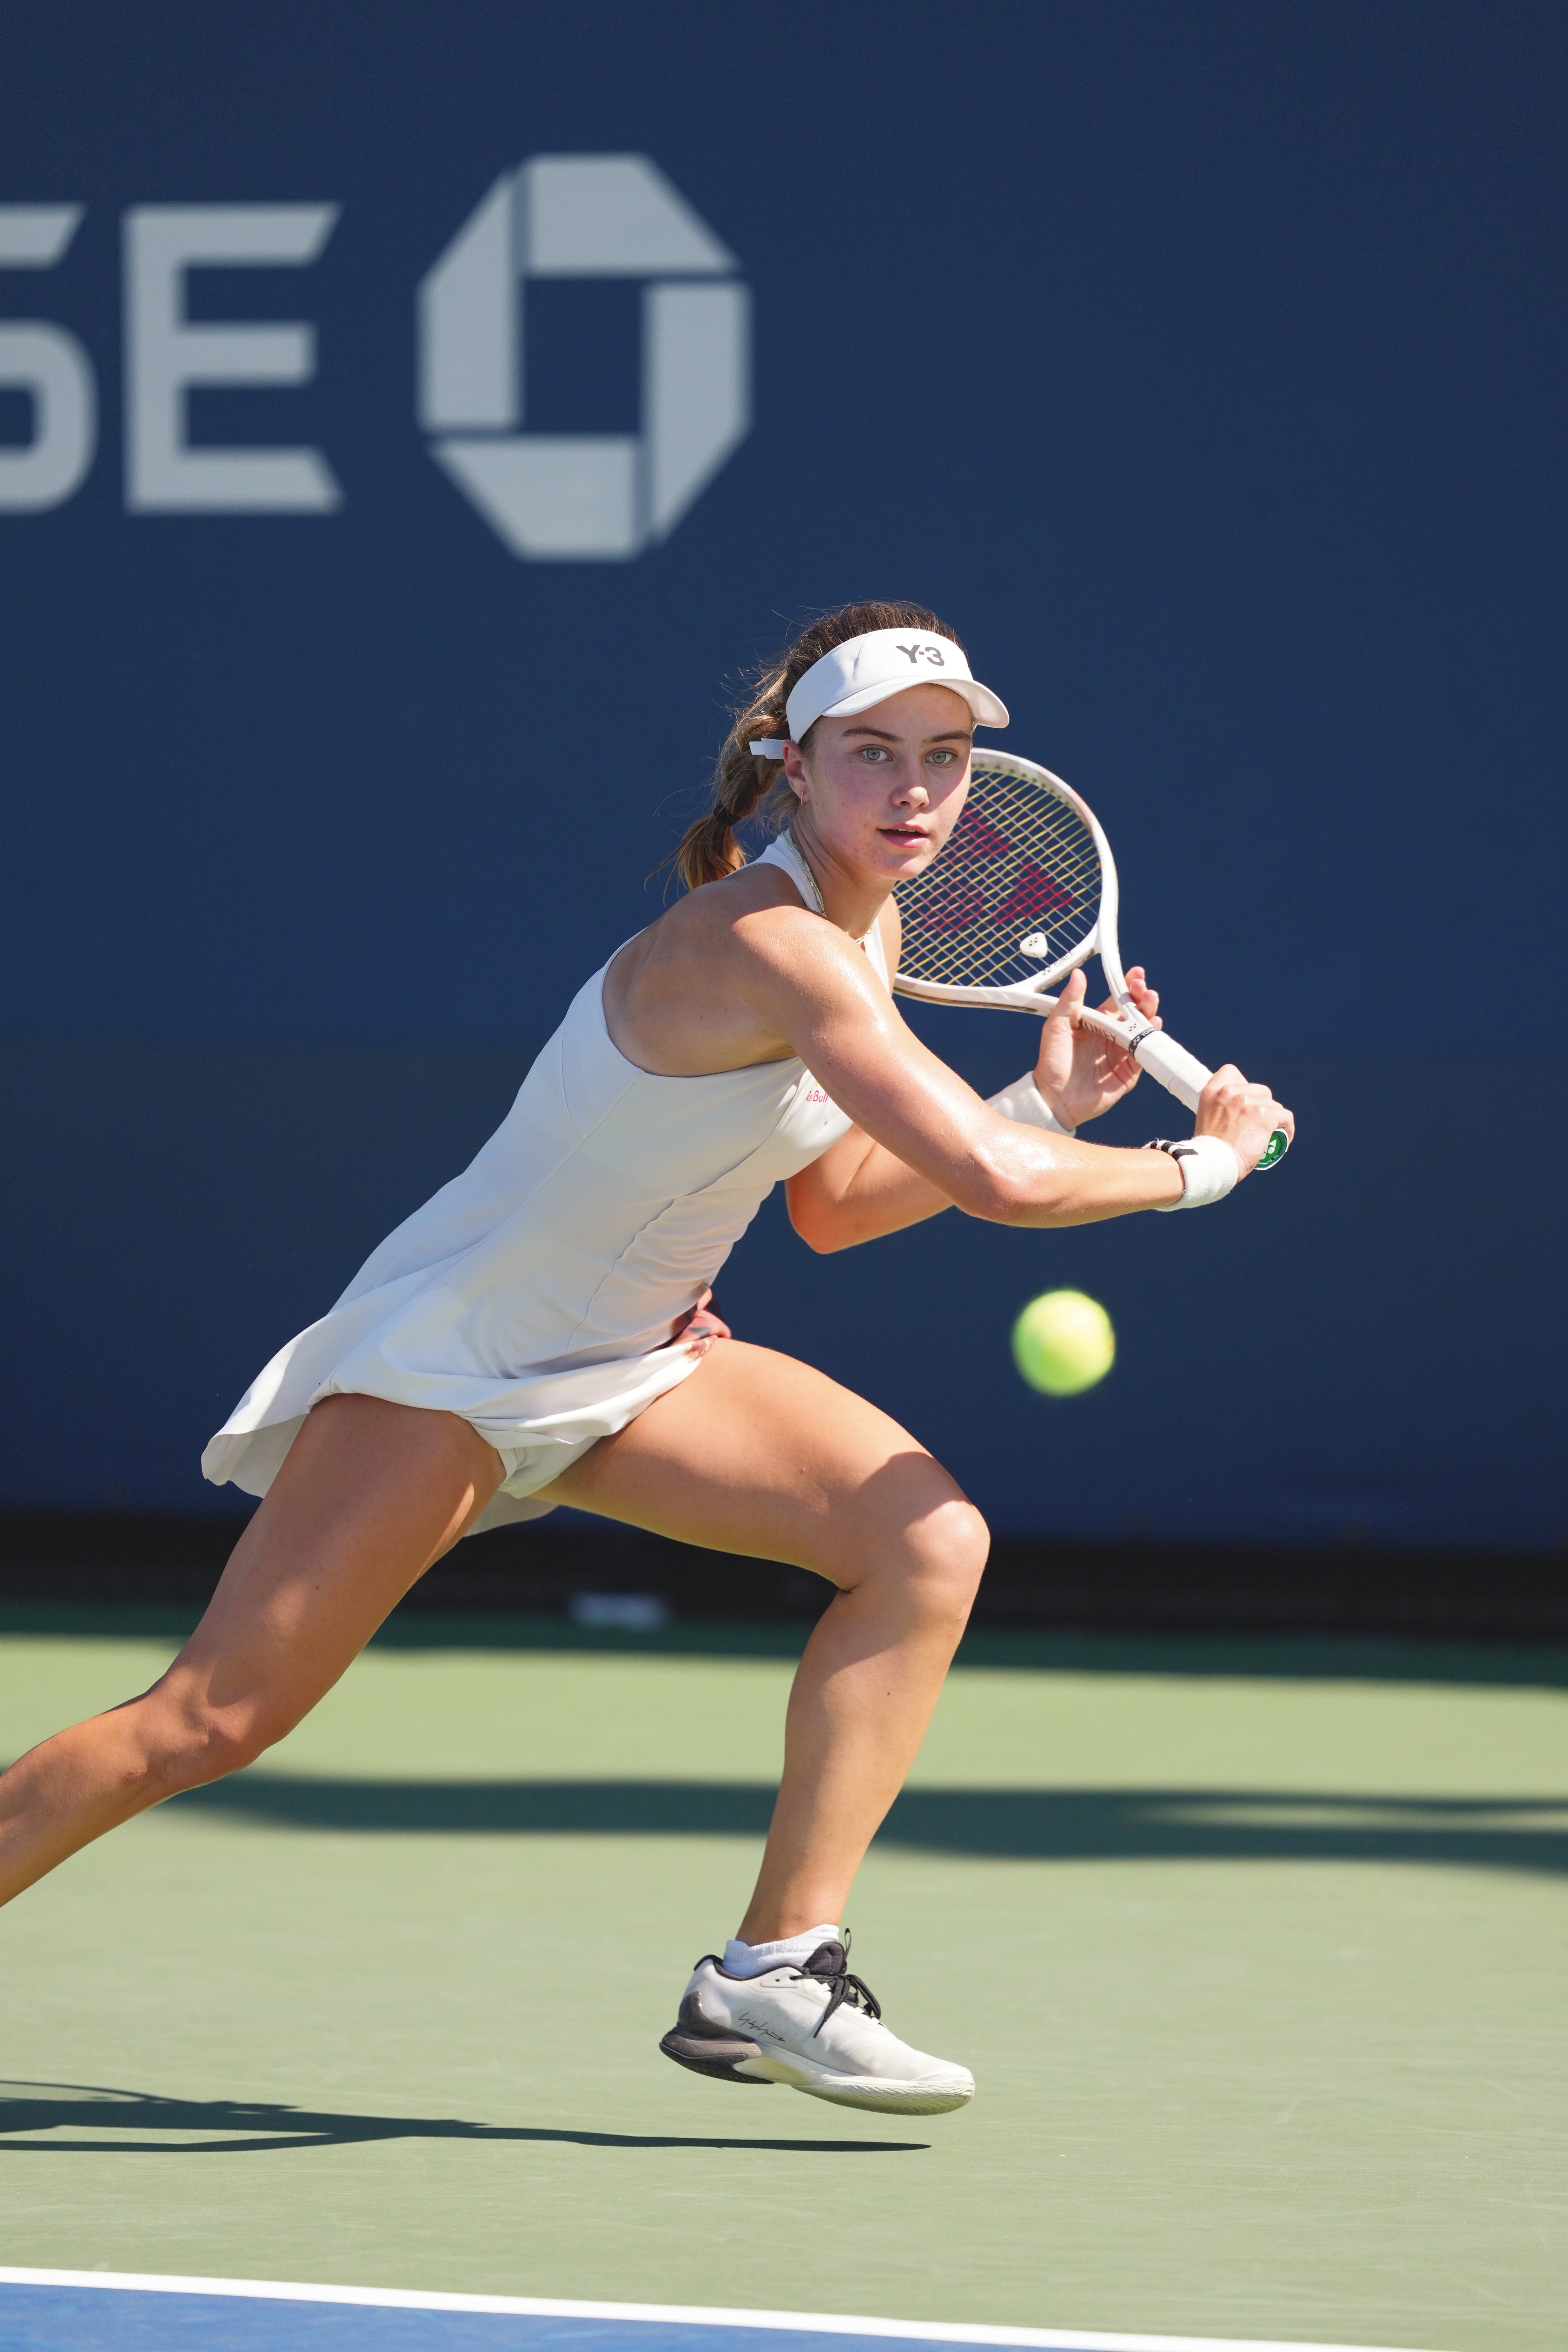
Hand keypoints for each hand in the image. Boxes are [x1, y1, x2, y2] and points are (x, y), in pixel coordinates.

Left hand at [1031, 965, 1160, 1127]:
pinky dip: (1150, 1040)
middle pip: (1134, 1012)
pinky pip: (1143, 1054)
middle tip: (1143, 988)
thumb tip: (1078, 974)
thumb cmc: (1052, 1061)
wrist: (1054, 1097)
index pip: (1117, 1000)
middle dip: (1142, 998)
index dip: (1128, 986)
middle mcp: (1113, 1035)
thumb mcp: (1057, 1026)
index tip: (1136, 973)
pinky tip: (1153, 1026)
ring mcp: (1122, 1053)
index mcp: (1098, 1022)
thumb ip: (1070, 1001)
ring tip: (1150, 1001)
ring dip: (1149, 1014)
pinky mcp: (1128, 1072)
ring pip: (1142, 1030)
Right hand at [1194, 1065, 1294, 1178]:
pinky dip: (1287, 1127)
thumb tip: (1236, 1113)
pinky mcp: (1265, 1116)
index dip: (1242, 1084)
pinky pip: (1285, 1117)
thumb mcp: (1206, 1118)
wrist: (1214, 1162)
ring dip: (1273, 1118)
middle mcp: (1231, 1092)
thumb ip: (1220, 1108)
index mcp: (1213, 1091)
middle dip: (1262, 1105)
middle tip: (1259, 1123)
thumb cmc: (1209, 1149)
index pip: (1230, 1071)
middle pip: (1260, 1090)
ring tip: (1271, 1133)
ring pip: (1273, 1105)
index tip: (1245, 1099)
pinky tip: (1285, 1136)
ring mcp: (1249, 1102)